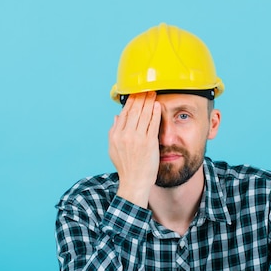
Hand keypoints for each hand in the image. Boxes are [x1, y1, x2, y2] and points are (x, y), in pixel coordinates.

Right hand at [108, 91, 160, 207]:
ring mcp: (137, 139)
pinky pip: (153, 124)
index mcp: (116, 135)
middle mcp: (125, 135)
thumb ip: (113, 132)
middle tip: (146, 88)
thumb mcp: (113, 149)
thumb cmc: (126, 167)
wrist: (134, 182)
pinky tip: (158, 105)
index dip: (130, 102)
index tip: (135, 93)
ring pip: (143, 115)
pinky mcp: (149, 143)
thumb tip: (116, 117)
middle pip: (134, 111)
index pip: (123, 113)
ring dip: (149, 102)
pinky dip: (155, 113)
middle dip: (140, 98)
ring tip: (153, 93)